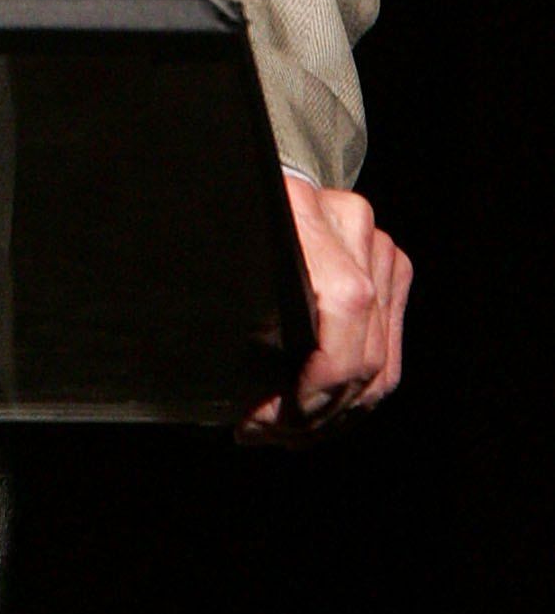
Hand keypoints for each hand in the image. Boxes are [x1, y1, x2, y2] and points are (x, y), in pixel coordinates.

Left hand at [238, 179, 410, 443]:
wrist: (263, 180)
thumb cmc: (229, 224)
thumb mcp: (220, 259)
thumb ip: (238, 314)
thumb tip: (246, 400)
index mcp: (306, 215)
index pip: (345, 306)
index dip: (317, 378)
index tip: (271, 416)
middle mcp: (355, 228)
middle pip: (365, 350)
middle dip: (315, 412)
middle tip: (267, 434)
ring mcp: (380, 250)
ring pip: (382, 365)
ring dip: (335, 414)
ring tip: (287, 433)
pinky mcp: (393, 272)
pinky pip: (388, 354)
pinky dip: (355, 395)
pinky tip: (316, 414)